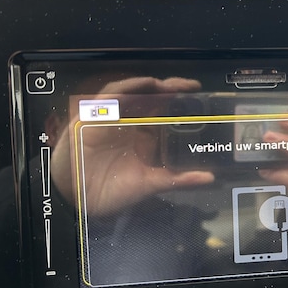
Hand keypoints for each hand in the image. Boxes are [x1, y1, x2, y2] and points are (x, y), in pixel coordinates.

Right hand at [50, 77, 213, 214]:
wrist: (78, 201)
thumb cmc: (111, 191)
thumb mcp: (149, 184)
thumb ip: (176, 180)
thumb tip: (209, 178)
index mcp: (143, 136)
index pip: (164, 112)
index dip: (181, 103)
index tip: (201, 98)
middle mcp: (129, 123)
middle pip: (151, 98)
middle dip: (171, 90)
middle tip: (191, 87)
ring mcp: (111, 118)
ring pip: (132, 93)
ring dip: (151, 87)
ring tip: (170, 86)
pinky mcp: (92, 118)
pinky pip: (108, 97)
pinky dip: (125, 89)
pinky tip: (140, 87)